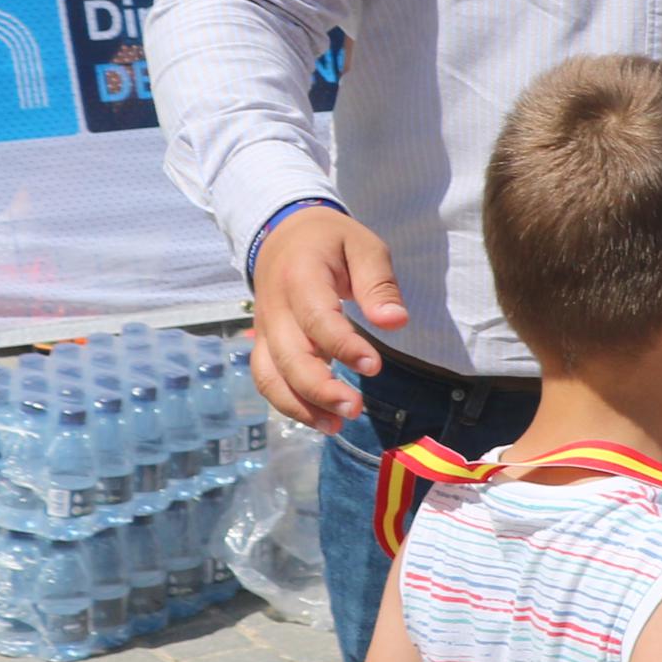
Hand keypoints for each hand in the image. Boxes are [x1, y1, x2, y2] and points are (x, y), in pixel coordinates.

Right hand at [251, 207, 404, 429]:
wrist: (282, 234)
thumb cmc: (331, 241)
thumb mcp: (364, 246)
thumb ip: (379, 283)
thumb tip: (395, 322)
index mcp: (300, 277)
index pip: (317, 319)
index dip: (343, 346)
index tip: (374, 367)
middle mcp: (275, 307)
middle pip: (289, 356)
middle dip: (319, 388)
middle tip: (355, 409)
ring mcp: (265, 329)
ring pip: (271, 375)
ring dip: (300, 405)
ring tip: (336, 426)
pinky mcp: (266, 344)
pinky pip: (267, 378)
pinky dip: (288, 403)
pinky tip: (320, 420)